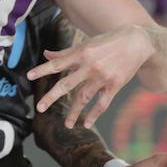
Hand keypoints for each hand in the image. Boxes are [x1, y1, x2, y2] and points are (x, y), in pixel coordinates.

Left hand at [28, 25, 153, 128]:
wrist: (138, 42)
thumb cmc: (109, 41)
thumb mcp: (87, 44)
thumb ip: (66, 52)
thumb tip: (46, 55)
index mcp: (81, 53)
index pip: (57, 63)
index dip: (42, 70)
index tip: (29, 76)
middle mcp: (90, 66)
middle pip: (67, 84)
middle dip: (52, 97)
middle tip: (40, 109)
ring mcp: (102, 77)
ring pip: (84, 97)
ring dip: (74, 112)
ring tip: (67, 125)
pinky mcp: (114, 85)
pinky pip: (102, 103)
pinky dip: (94, 114)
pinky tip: (86, 124)